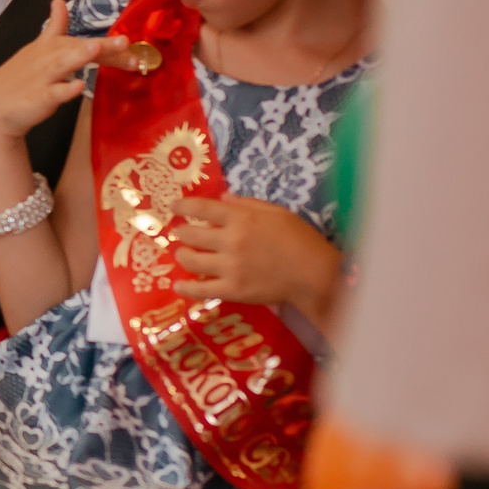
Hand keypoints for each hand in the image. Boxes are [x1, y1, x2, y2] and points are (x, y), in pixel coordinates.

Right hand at [0, 0, 123, 147]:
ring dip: (79, 55)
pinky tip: (78, 86)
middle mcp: (47, 58)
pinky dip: (64, 90)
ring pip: (63, 64)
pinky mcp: (36, 98)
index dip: (103, 39)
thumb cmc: (20, 79)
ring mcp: (42, 78)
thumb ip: (54, 27)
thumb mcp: (37, 48)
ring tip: (95, 48)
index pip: (77, 39)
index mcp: (49, 46)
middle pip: (76, 49)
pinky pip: (52, 94)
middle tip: (126, 42)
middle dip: (102, 46)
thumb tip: (59, 1)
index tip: (127, 39)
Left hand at [168, 195, 342, 320]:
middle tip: (179, 233)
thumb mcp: (277, 212)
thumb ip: (247, 204)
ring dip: (181, 255)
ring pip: (190, 260)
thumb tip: (222, 198)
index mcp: (241, 218)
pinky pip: (201, 290)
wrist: (314, 273)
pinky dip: (186, 288)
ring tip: (182, 254)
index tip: (173, 206)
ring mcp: (229, 267)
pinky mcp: (232, 290)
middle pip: (190, 234)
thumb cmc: (300, 238)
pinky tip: (178, 286)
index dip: (183, 206)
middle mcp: (230, 240)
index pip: (201, 208)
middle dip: (180, 232)